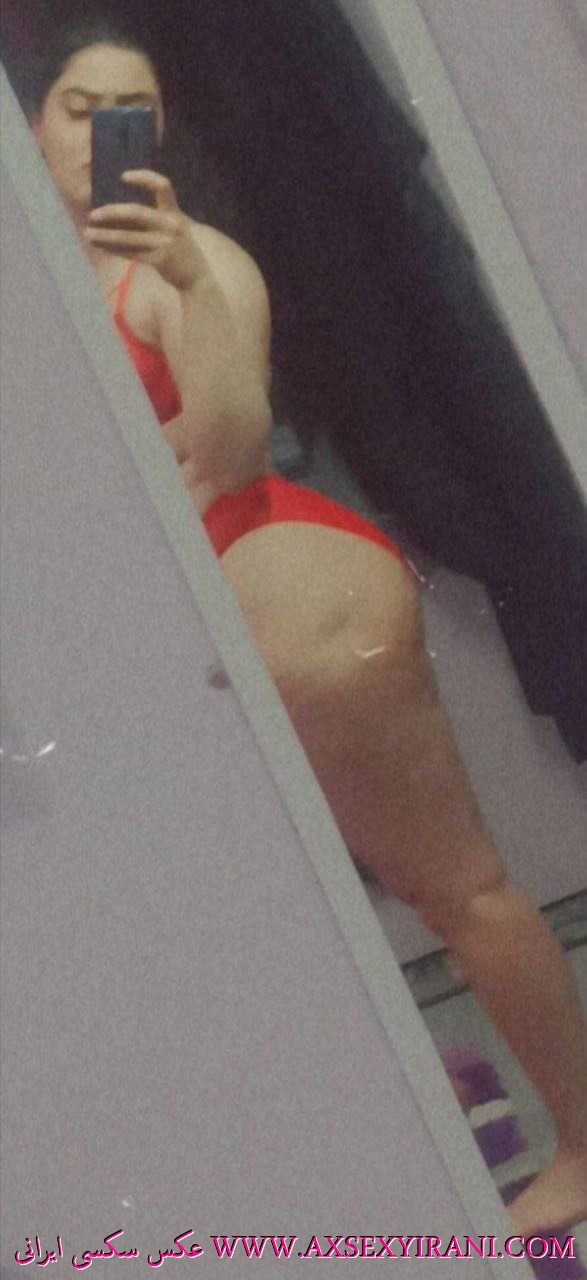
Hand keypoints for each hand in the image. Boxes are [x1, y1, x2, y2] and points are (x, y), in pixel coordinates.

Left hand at [85, 171, 203, 290]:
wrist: (197, 278)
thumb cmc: (179, 249)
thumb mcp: (174, 228)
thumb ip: (154, 217)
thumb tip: (118, 210)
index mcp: (175, 212)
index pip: (162, 185)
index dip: (143, 177)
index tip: (122, 177)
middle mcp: (171, 225)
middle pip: (135, 212)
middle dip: (111, 212)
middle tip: (92, 215)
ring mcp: (166, 243)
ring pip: (128, 237)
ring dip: (105, 235)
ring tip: (88, 234)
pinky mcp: (160, 260)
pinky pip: (131, 253)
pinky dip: (114, 249)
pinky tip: (101, 246)